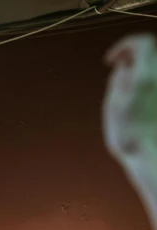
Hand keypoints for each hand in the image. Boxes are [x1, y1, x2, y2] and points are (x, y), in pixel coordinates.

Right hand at [103, 34, 156, 166]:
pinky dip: (147, 82)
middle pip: (152, 51)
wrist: (152, 155)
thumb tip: (124, 64)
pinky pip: (154, 82)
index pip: (142, 42)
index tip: (110, 60)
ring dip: (142, 69)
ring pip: (154, 67)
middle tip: (119, 70)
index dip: (124, 45)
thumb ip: (119, 78)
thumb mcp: (114, 104)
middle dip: (135, 55)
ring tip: (129, 88)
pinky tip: (140, 98)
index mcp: (147, 75)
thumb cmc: (130, 134)